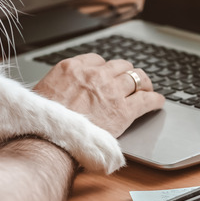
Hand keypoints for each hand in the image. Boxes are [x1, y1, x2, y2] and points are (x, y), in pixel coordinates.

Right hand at [33, 53, 164, 137]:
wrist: (48, 141)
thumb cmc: (41, 124)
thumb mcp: (44, 93)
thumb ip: (60, 86)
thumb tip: (64, 91)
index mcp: (72, 68)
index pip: (97, 60)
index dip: (104, 68)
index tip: (107, 75)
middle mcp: (94, 75)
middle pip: (120, 66)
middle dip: (126, 73)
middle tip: (130, 81)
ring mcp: (111, 91)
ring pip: (136, 77)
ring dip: (143, 82)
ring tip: (147, 88)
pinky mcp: (124, 110)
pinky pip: (146, 99)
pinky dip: (155, 99)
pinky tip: (158, 102)